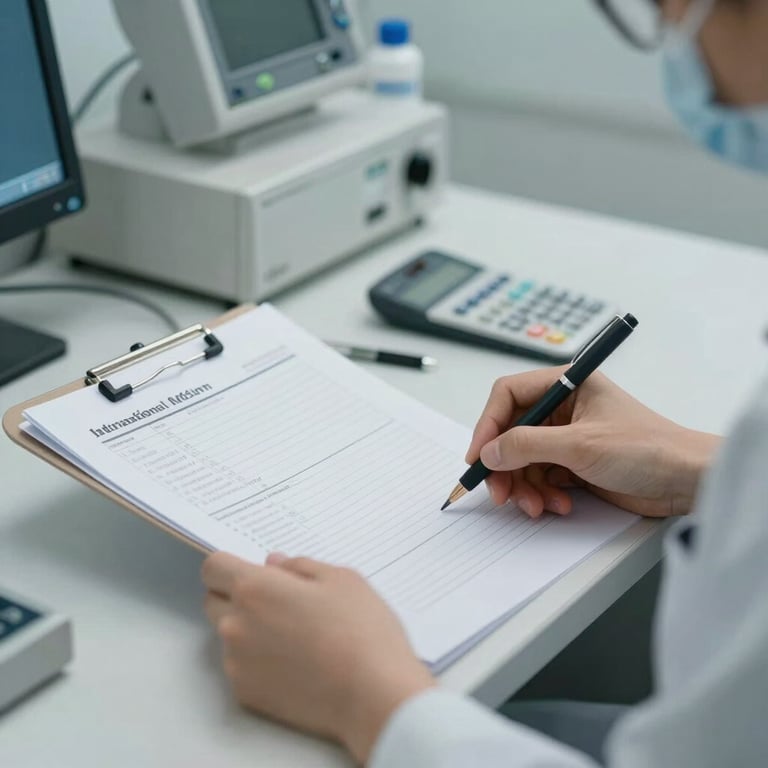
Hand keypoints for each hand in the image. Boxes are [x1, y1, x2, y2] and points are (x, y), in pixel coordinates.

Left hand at [202, 552, 434, 763]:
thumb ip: (300, 566)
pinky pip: (240, 666)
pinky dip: (258, 661)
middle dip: (237, 596)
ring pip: (229, 635)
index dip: (230, 566)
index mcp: (255, 589)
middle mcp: (235, 625)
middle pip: (214, 601)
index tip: (252, 572)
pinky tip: (295, 664)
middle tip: (279, 603)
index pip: (213, 567)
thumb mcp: (341, 579)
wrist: (373, 696)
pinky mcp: (246, 694)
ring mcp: (237, 664)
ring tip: (294, 637)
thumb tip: (275, 564)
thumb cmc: (362, 630)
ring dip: (249, 629)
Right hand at [467, 369, 719, 517]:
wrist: (686, 481)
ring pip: (522, 460)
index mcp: (567, 384)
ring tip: (537, 506)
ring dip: (524, 486)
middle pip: (511, 432)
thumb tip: (489, 451)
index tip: (479, 455)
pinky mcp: (573, 463)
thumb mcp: (580, 444)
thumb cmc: (648, 448)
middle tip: (500, 493)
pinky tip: (557, 505)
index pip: (509, 396)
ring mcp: (567, 437)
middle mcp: (563, 407)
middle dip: (504, 465)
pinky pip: (539, 477)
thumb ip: (527, 445)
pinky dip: (541, 494)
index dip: (488, 424)